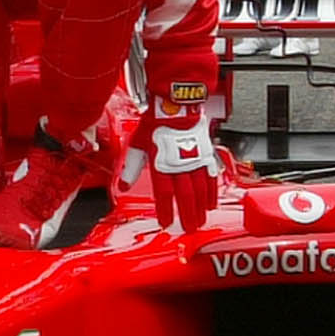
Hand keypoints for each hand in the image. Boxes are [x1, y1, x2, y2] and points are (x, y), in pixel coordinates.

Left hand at [142, 100, 220, 231]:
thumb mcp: (137, 145)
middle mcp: (180, 165)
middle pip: (185, 196)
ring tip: (200, 221)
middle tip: (188, 229)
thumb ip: (131, 168)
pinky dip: (211, 193)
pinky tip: (211, 203)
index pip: (164, 194)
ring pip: (199, 190)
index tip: (166, 223)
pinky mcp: (206, 156)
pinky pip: (210, 178)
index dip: (165, 210)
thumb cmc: (156, 124)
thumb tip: (123, 186)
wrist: (176, 107)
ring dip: (200, 209)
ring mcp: (195, 161)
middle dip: (187, 215)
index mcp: (162, 165)